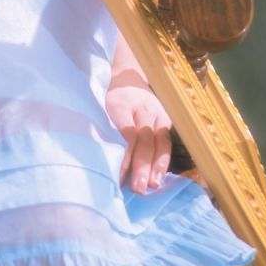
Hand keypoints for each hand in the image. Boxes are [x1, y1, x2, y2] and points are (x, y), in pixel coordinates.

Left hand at [105, 77, 172, 193]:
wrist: (127, 77)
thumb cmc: (107, 99)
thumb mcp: (98, 108)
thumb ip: (101, 130)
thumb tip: (100, 164)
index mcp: (120, 104)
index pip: (126, 133)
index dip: (124, 155)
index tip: (119, 176)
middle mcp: (142, 108)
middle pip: (144, 139)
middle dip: (142, 165)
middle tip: (138, 188)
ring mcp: (157, 113)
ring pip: (159, 141)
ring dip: (157, 166)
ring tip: (153, 186)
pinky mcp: (166, 120)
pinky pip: (166, 142)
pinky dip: (163, 160)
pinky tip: (160, 177)